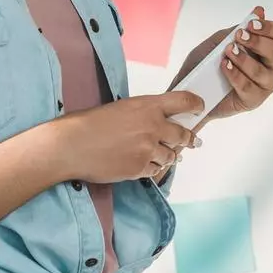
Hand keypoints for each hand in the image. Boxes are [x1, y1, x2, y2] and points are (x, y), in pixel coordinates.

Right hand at [53, 93, 202, 183]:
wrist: (71, 145)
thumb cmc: (89, 124)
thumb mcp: (120, 108)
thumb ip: (143, 114)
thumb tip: (158, 124)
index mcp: (148, 106)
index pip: (183, 101)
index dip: (196, 105)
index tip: (200, 108)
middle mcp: (153, 127)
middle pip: (183, 134)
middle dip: (189, 139)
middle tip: (193, 142)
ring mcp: (148, 150)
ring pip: (171, 155)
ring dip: (168, 155)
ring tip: (159, 154)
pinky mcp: (140, 169)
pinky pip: (156, 170)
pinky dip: (152, 168)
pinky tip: (143, 164)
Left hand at [192, 9, 272, 119]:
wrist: (190, 89)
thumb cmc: (206, 64)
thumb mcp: (219, 41)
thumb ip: (238, 29)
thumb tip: (259, 11)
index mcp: (264, 49)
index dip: (267, 27)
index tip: (250, 24)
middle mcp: (269, 66)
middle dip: (256, 42)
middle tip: (238, 37)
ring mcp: (263, 84)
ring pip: (262, 71)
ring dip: (243, 59)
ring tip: (227, 53)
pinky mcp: (254, 100)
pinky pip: (248, 87)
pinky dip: (235, 75)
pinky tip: (224, 67)